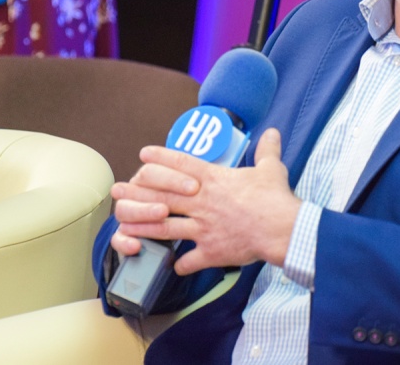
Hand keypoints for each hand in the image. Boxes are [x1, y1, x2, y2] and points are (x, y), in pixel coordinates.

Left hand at [111, 128, 301, 274]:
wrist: (281, 228)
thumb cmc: (275, 197)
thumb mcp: (271, 168)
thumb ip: (267, 150)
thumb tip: (272, 132)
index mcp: (214, 179)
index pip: (181, 164)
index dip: (160, 158)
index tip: (144, 154)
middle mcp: (202, 202)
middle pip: (161, 196)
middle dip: (137, 193)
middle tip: (117, 190)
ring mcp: (203, 228)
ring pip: (164, 227)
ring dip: (142, 226)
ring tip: (123, 225)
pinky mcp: (210, 251)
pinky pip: (189, 260)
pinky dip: (180, 264)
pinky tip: (174, 266)